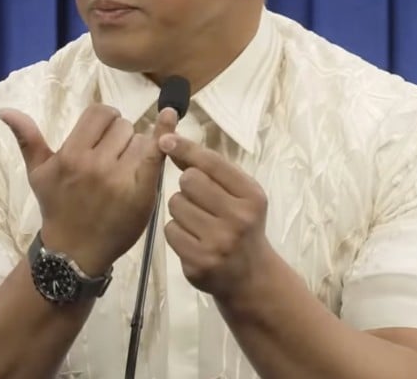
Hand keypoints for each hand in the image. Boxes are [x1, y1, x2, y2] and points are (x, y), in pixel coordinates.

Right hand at [0, 104, 178, 274]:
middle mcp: (95, 164)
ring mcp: (119, 179)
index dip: (104, 122)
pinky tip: (171, 116)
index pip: (100, 114)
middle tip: (112, 161)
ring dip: (137, 149)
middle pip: (122, 126)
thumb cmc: (57, 207)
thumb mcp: (38, 173)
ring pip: (140, 140)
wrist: (74, 251)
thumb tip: (4, 110)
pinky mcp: (142, 191)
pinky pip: (156, 153)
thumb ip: (27, 139)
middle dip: (120, 138)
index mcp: (71, 155)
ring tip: (125, 171)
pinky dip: (165, 134)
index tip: (102, 137)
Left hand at [158, 133, 271, 301]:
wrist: (252, 276)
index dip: (185, 148)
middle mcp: (238, 218)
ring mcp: (218, 243)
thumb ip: (208, 168)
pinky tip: (193, 239)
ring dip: (181, 210)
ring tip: (198, 222)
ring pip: (176, 205)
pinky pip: (170, 230)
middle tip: (200, 201)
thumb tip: (169, 142)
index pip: (212, 163)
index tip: (165, 140)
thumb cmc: (242, 226)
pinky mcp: (199, 263)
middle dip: (188, 187)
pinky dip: (177, 231)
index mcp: (252, 196)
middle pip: (189, 181)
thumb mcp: (238, 194)